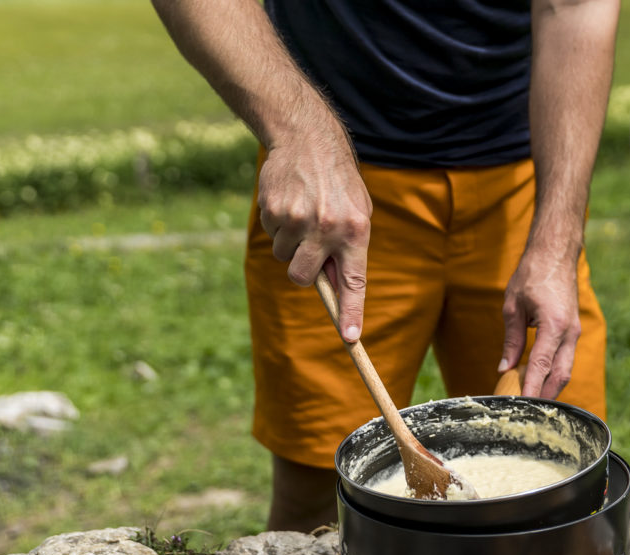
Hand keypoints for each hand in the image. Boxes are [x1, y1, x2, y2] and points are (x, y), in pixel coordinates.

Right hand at [257, 127, 372, 341]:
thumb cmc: (339, 184)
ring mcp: (297, 219)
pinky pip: (272, 236)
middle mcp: (327, 228)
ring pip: (284, 257)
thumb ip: (348, 250)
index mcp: (355, 231)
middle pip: (303, 278)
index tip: (350, 338)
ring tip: (303, 214)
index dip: (351, 312)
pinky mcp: (273, 210)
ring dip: (291, 244)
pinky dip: (278, 226)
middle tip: (309, 250)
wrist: (309, 140)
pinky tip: (290, 202)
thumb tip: (335, 289)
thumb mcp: (357, 213)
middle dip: (303, 272)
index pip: (354, 282)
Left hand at [499, 248, 580, 398]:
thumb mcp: (513, 306)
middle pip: (560, 375)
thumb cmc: (532, 274)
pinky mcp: (573, 330)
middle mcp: (569, 332)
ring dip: (550, 387)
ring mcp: (574, 332)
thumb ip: (511, 340)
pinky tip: (539, 381)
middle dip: (544, 396)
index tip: (521, 405)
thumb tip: (505, 367)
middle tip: (527, 412)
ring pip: (565, 369)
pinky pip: (565, 359)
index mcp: (554, 325)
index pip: (541, 365)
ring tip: (532, 402)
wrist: (555, 253)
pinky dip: (553, 373)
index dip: (531, 388)